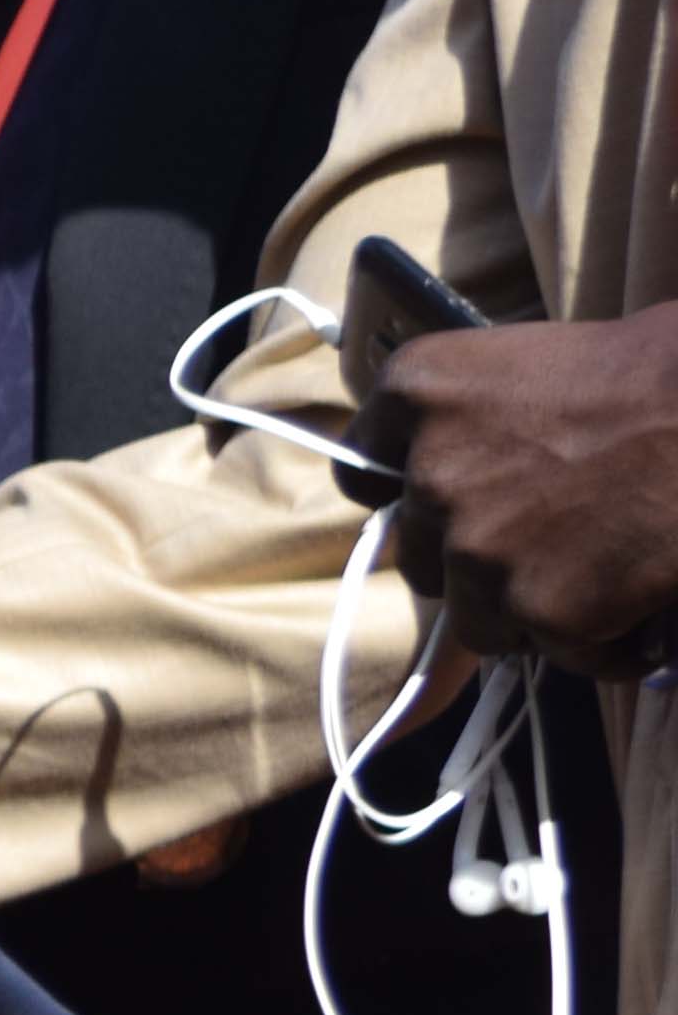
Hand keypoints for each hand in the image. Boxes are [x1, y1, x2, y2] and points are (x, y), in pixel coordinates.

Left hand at [367, 304, 677, 667]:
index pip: (365, 472)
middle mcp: (429, 474)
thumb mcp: (528, 364)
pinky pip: (559, 650)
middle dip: (475, 561)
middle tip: (549, 546)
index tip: (448, 508)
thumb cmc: (649, 372)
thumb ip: (472, 419)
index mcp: (418, 392)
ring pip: (478, 618)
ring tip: (599, 581)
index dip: (410, 498)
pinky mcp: (539, 606)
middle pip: (422, 555)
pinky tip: (640, 609)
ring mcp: (478, 547)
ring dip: (529, 612)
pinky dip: (602, 643)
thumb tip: (465, 471)